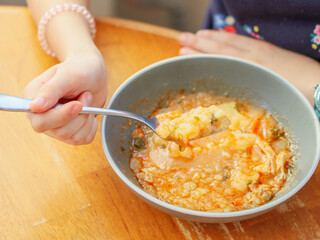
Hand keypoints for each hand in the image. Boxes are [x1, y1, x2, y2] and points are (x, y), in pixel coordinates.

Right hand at [23, 51, 107, 144]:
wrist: (93, 73)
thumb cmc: (78, 70)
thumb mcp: (67, 75)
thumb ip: (51, 90)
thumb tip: (34, 107)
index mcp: (33, 99)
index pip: (40, 121)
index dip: (61, 116)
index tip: (77, 104)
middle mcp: (42, 116)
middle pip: (59, 132)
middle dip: (79, 116)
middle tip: (86, 96)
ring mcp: (56, 126)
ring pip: (73, 138)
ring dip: (86, 119)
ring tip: (87, 100)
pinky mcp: (71, 132)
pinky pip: (83, 139)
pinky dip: (92, 127)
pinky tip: (90, 112)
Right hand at [179, 30, 319, 102]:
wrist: (319, 86)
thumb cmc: (294, 96)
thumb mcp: (266, 98)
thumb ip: (249, 94)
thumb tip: (228, 98)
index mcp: (250, 68)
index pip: (219, 57)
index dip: (199, 54)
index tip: (182, 52)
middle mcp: (251, 57)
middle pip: (220, 47)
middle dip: (198, 43)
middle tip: (180, 40)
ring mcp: (259, 52)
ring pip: (230, 41)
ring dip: (211, 38)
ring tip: (195, 35)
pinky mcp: (268, 49)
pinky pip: (242, 40)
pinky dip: (229, 37)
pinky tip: (221, 37)